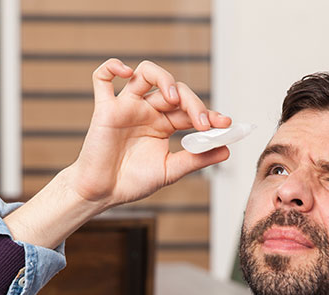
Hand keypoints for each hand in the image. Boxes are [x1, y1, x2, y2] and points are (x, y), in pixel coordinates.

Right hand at [67, 58, 231, 207]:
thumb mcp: (170, 171)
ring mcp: (126, 107)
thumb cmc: (133, 182)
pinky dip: (112, 67)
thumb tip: (226, 151)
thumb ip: (196, 159)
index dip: (209, 113)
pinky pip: (102, 79)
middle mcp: (147, 111)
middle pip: (174, 90)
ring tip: (173, 97)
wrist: (103, 193)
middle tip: (203, 124)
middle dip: (193, 103)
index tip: (225, 124)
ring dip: (163, 79)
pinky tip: (126, 72)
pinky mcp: (105, 109)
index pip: (190, 110)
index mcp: (164, 124)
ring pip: (145, 74)